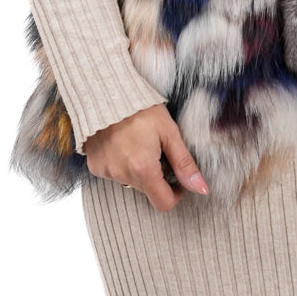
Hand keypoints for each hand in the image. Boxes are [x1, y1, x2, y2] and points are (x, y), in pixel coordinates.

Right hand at [84, 104, 208, 211]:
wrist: (106, 92)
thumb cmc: (141, 108)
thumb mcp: (169, 132)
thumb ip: (184, 163)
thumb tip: (201, 188)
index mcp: (143, 169)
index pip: (163, 203)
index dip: (175, 193)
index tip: (177, 178)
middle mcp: (122, 175)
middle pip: (147, 190)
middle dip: (157, 176)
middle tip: (157, 150)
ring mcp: (106, 172)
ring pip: (131, 182)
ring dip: (138, 170)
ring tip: (138, 143)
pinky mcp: (95, 166)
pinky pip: (114, 174)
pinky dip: (121, 164)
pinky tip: (122, 144)